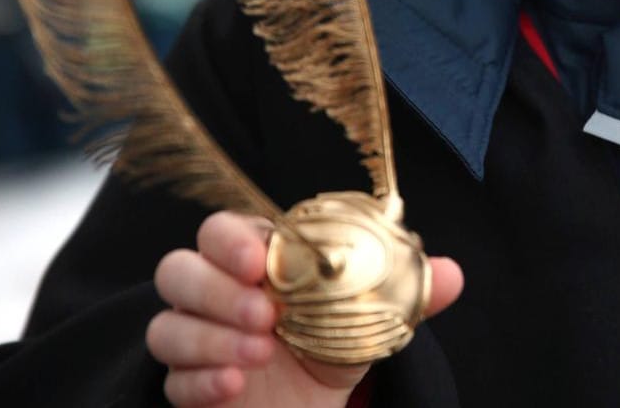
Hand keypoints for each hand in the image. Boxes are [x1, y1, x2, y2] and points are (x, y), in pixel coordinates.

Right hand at [148, 211, 462, 406]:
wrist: (316, 405)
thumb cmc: (336, 341)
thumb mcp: (376, 317)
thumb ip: (409, 291)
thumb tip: (453, 273)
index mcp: (258, 258)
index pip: (223, 228)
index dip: (231, 238)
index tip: (259, 259)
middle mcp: (216, 290)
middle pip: (177, 269)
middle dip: (215, 289)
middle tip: (264, 315)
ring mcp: (196, 336)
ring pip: (166, 324)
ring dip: (208, 337)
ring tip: (258, 355)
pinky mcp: (185, 382)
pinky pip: (170, 376)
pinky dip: (200, 380)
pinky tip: (234, 386)